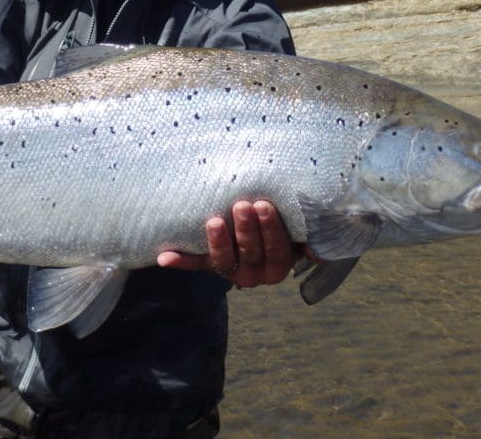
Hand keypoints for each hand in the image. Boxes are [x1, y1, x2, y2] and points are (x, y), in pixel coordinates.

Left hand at [157, 200, 299, 287]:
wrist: (262, 236)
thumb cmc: (286, 228)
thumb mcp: (299, 234)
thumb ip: (308, 238)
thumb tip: (317, 251)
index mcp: (278, 267)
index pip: (276, 251)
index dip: (270, 230)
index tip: (264, 206)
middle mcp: (254, 274)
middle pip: (250, 254)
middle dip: (246, 230)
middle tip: (242, 205)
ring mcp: (230, 271)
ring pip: (223, 261)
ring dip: (217, 242)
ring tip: (213, 220)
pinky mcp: (208, 264)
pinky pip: (194, 264)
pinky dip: (180, 261)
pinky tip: (164, 257)